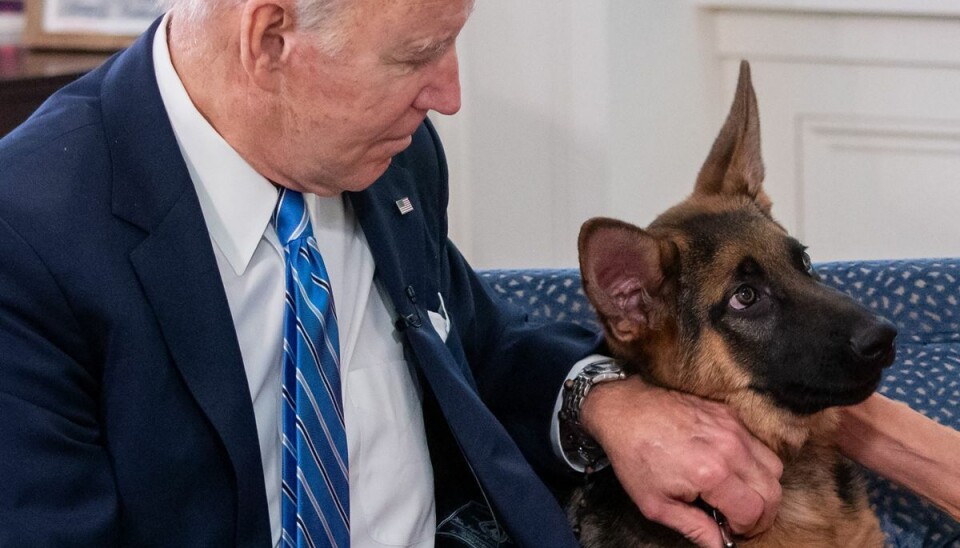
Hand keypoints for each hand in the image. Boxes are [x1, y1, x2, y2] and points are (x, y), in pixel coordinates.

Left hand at [580, 376, 782, 547]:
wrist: (624, 410)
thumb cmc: (635, 456)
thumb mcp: (657, 504)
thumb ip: (694, 528)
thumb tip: (719, 546)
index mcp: (711, 473)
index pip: (754, 512)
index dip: (746, 529)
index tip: (730, 530)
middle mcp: (730, 448)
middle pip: (773, 491)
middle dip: (761, 513)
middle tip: (739, 519)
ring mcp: (733, 427)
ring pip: (773, 466)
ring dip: (762, 487)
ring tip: (737, 495)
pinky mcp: (730, 414)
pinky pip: (759, 444)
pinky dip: (754, 462)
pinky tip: (731, 470)